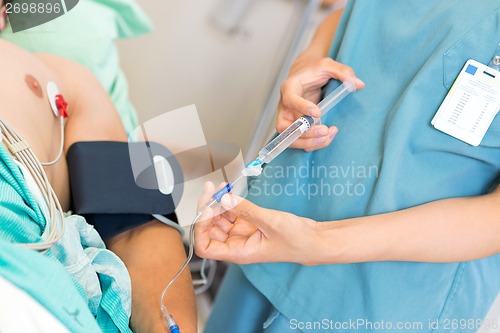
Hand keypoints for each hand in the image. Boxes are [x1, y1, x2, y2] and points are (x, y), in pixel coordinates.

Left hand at [194, 182, 320, 264]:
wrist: (314, 240)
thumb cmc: (297, 241)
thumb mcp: (271, 222)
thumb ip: (246, 210)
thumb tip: (224, 199)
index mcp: (239, 252)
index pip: (205, 248)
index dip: (200, 229)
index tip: (207, 209)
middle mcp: (237, 244)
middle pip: (209, 230)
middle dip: (207, 210)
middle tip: (211, 190)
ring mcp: (242, 233)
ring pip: (219, 219)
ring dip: (216, 203)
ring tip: (220, 187)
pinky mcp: (249, 223)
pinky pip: (231, 212)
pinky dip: (228, 201)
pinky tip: (228, 190)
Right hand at [278, 54, 363, 150]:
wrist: (305, 75)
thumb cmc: (313, 70)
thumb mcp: (327, 65)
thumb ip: (342, 72)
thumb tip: (358, 85)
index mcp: (289, 88)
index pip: (290, 99)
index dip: (302, 107)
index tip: (318, 113)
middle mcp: (285, 106)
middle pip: (285, 126)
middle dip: (305, 133)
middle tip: (324, 130)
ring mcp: (288, 119)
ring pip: (290, 138)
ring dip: (309, 142)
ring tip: (328, 135)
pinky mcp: (295, 127)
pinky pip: (300, 141)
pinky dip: (313, 143)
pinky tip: (328, 136)